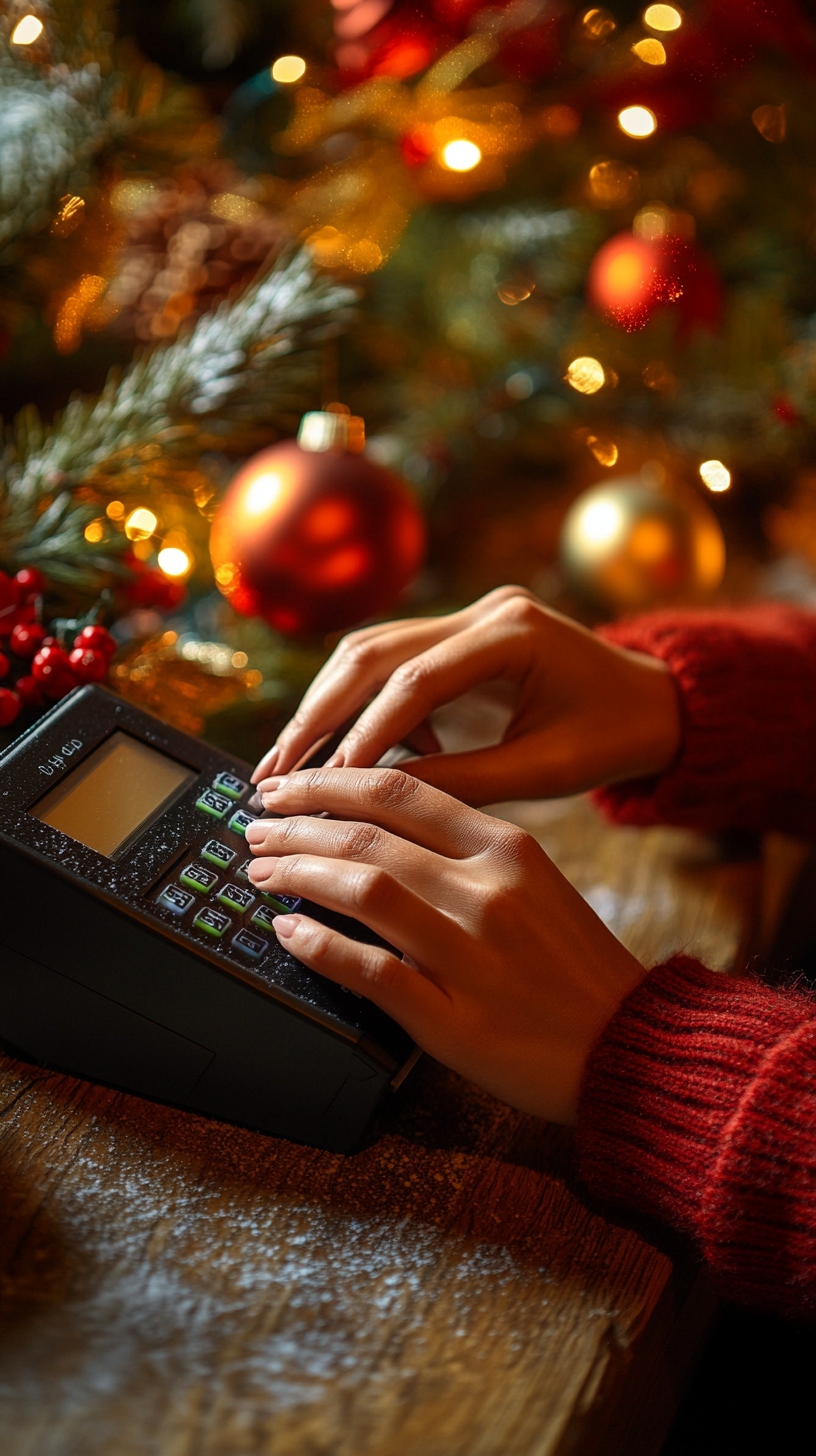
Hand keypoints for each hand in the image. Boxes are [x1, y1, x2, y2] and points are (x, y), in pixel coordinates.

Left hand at [245, 767, 645, 1124]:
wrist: (632, 1045)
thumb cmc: (576, 965)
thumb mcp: (535, 883)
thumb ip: (466, 850)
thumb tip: (379, 828)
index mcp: (508, 848)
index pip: (399, 790)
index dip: (330, 783)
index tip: (289, 787)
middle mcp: (488, 891)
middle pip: (367, 835)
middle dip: (296, 827)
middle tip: (257, 828)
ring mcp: (470, 955)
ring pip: (362, 890)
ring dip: (296, 875)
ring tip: (261, 872)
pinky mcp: (454, 1019)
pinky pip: (369, 971)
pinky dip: (317, 946)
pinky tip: (286, 930)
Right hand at [251, 587, 680, 805]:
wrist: (658, 702)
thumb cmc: (615, 736)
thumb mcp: (547, 770)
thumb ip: (466, 779)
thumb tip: (379, 802)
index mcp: (513, 633)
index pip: (415, 680)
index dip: (365, 734)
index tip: (325, 785)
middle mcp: (485, 610)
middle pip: (373, 651)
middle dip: (318, 714)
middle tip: (273, 772)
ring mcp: (470, 615)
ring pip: (370, 652)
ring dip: (325, 707)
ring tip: (287, 765)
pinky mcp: (460, 634)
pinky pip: (392, 664)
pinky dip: (362, 709)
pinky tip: (354, 759)